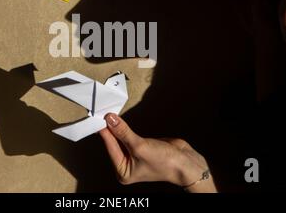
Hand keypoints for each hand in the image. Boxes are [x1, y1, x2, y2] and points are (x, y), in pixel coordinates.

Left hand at [99, 113, 216, 192]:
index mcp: (122, 171)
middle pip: (113, 143)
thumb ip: (123, 132)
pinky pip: (128, 135)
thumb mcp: (140, 146)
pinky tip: (119, 120)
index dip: (105, 131)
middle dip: (110, 129)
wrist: (186, 163)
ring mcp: (133, 155)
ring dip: (117, 127)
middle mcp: (126, 164)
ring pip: (120, 138)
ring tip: (108, 115)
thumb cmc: (165, 162)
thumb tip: (110, 120)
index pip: (110, 147)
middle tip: (103, 113)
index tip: (99, 117)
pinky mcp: (141, 146)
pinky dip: (124, 128)